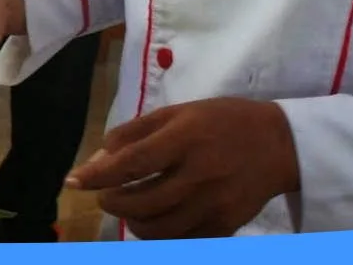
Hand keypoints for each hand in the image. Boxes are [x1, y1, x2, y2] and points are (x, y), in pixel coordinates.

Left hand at [65, 97, 300, 239]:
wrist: (280, 144)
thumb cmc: (223, 120)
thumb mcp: (178, 112)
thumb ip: (135, 133)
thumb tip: (98, 158)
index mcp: (186, 138)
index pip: (132, 162)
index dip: (97, 175)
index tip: (72, 181)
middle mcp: (200, 174)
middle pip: (141, 201)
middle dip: (112, 202)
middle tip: (105, 195)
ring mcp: (215, 204)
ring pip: (159, 229)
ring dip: (132, 223)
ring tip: (128, 209)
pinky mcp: (226, 226)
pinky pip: (182, 240)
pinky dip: (160, 234)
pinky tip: (154, 220)